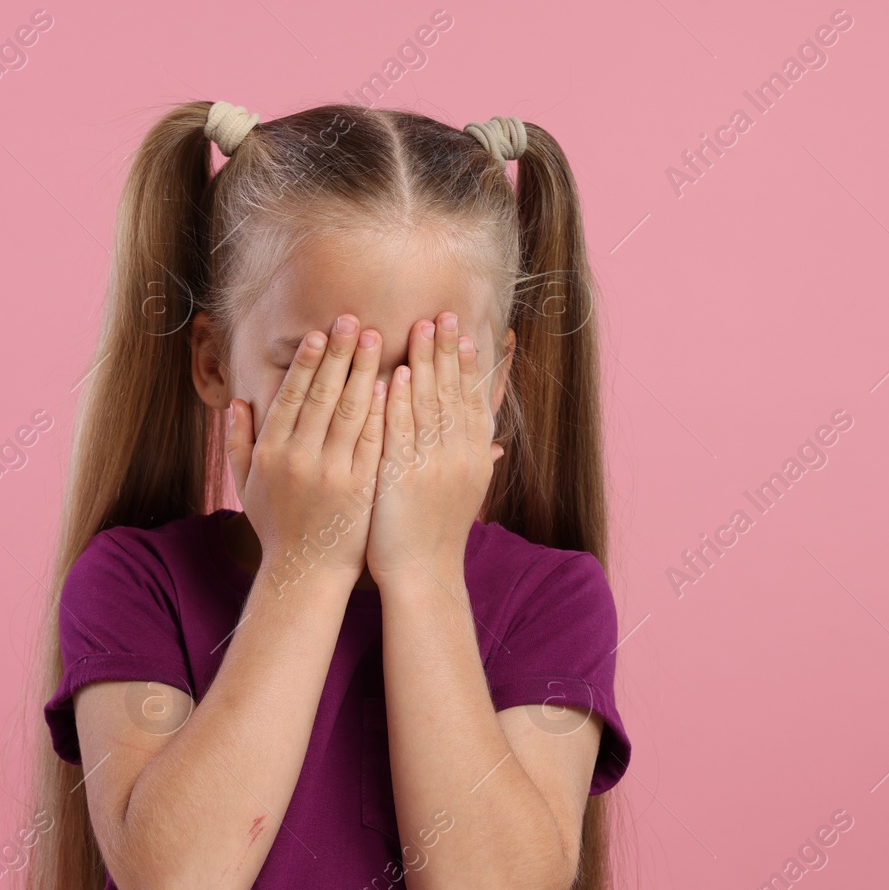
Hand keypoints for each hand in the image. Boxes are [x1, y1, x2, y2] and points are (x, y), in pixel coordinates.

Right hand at [225, 315, 388, 588]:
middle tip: (354, 320)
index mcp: (271, 453)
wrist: (306, 572)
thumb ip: (238, 443)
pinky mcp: (360, 487)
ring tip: (377, 340)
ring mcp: (332, 473)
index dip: (307, 363)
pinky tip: (392, 385)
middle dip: (339, 354)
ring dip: (364, 371)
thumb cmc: (277, 527)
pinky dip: (382, 411)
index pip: (292, 396)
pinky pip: (373, 441)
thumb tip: (237, 403)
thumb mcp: (247, 486)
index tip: (320, 333)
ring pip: (351, 412)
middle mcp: (299, 459)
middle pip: (323, 395)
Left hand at [366, 311, 503, 587]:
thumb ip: (475, 459)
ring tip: (420, 328)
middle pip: (455, 393)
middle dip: (448, 351)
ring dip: (425, 363)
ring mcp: (433, 466)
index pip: (476, 400)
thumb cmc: (437, 534)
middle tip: (443, 314)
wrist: (424, 575)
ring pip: (430, 404)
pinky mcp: (404, 477)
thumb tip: (492, 440)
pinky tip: (396, 373)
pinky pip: (402, 432)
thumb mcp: (466, 493)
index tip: (466, 333)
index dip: (471, 365)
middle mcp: (460, 457)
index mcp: (476, 458)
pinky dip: (400, 401)